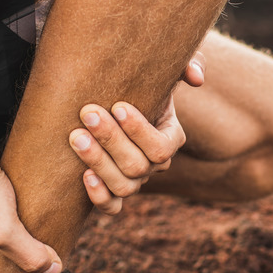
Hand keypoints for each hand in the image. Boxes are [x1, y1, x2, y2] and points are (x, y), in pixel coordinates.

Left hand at [69, 53, 203, 213]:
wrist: (105, 101)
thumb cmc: (135, 82)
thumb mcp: (162, 70)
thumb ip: (185, 65)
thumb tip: (197, 78)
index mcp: (171, 138)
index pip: (162, 147)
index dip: (140, 131)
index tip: (118, 106)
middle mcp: (154, 165)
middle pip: (138, 166)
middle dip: (111, 140)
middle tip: (87, 114)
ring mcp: (134, 181)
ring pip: (124, 187)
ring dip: (99, 163)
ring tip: (76, 137)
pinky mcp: (112, 193)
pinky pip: (111, 207)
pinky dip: (99, 196)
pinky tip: (83, 175)